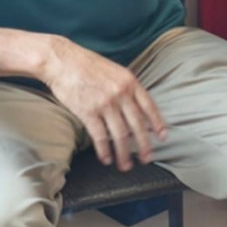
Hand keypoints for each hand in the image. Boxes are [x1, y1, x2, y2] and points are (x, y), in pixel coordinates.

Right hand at [40, 37, 167, 171]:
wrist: (62, 60)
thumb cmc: (88, 65)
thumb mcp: (115, 71)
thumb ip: (127, 88)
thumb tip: (136, 109)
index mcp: (130, 82)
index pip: (149, 106)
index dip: (157, 123)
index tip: (163, 137)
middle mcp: (121, 93)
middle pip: (137, 125)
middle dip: (144, 145)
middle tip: (147, 159)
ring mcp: (105, 103)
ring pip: (120, 135)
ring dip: (124, 154)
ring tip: (126, 166)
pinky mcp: (88, 112)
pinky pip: (100, 136)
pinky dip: (104, 150)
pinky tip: (106, 159)